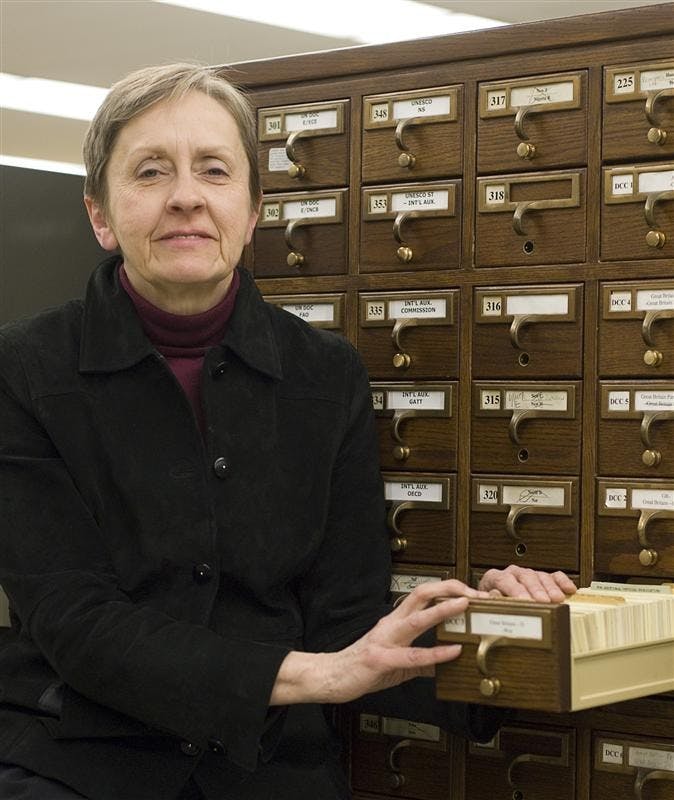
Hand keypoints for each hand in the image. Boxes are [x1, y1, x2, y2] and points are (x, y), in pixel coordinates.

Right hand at [271, 579, 487, 705]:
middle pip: (421, 594)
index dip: (447, 590)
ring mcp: (385, 640)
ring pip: (417, 618)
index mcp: (395, 622)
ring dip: (443, 610)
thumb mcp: (397, 664)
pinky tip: (452, 651)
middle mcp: (391, 624)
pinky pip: (412, 655)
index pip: (423, 596)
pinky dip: (435, 652)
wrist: (330, 677)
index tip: (470, 593)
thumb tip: (446, 664)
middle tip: (474, 593)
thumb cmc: (361, 668)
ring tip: (465, 605)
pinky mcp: (381, 659)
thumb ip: (421, 662)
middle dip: (449, 589)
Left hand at [478, 565, 576, 602]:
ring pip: (540, 576)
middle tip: (544, 600)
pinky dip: (562, 581)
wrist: (493, 598)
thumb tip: (494, 596)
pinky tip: (569, 589)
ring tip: (558, 599)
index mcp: (496, 577)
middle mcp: (512, 573)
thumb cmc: (492, 602)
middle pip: (526, 577)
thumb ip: (490, 599)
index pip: (505, 580)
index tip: (524, 600)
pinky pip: (553, 576)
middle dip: (536, 589)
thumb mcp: (486, 602)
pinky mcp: (541, 578)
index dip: (515, 590)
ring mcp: (528, 574)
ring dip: (550, 587)